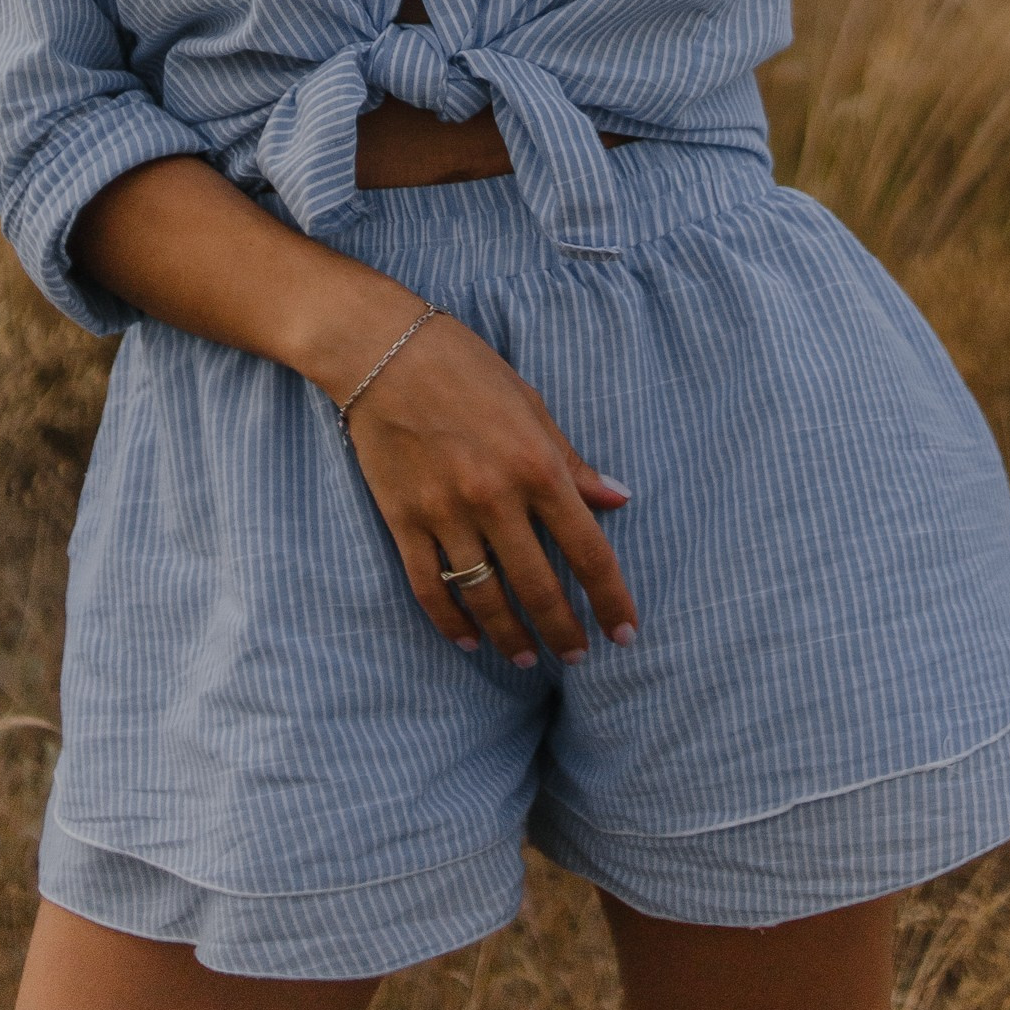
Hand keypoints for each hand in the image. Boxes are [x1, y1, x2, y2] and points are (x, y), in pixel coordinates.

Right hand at [347, 308, 637, 666]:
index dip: (611, 600)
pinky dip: (451, 622)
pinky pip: (430, 588)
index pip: (588, 551)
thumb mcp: (532, 405)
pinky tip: (470, 640)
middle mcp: (495, 498)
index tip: (625, 632)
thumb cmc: (467, 369)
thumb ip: (572, 462)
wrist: (383, 351)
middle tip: (576, 655)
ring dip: (511, 637)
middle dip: (563, 631)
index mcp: (536, 466)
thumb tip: (618, 499)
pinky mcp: (404, 521)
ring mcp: (446, 513)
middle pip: (539, 587)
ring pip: (486, 597)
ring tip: (526, 658)